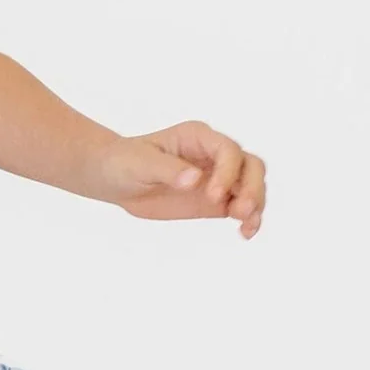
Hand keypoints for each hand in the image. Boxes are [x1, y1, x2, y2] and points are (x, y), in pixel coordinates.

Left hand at [99, 121, 266, 237]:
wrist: (114, 178)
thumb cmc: (125, 162)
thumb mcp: (140, 163)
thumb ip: (168, 170)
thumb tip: (195, 179)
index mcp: (198, 137)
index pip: (227, 150)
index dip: (227, 172)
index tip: (212, 195)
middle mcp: (214, 155)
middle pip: (250, 166)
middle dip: (251, 188)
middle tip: (240, 211)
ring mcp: (217, 178)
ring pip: (251, 186)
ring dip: (255, 205)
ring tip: (247, 226)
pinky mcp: (214, 200)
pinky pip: (239, 207)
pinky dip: (248, 219)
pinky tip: (245, 232)